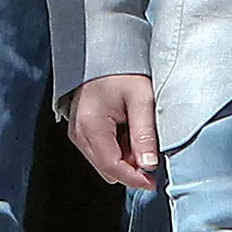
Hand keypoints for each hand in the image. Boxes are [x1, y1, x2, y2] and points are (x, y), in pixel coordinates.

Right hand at [68, 73, 159, 189]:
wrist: (102, 50)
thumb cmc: (122, 69)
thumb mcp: (141, 98)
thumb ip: (145, 133)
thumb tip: (149, 165)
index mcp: (92, 125)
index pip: (112, 166)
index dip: (134, 178)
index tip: (153, 181)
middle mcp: (79, 133)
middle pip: (107, 169)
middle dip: (131, 169)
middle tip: (152, 154)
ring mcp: (78, 132)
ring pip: (104, 163)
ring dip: (125, 159)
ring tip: (140, 135)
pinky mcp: (82, 130)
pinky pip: (101, 151)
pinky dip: (118, 149)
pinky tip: (129, 131)